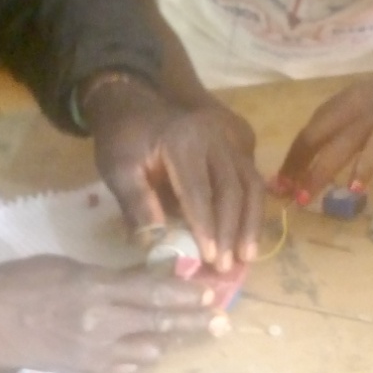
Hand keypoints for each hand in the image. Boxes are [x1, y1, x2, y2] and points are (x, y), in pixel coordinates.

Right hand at [0, 255, 215, 372]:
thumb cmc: (15, 282)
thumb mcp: (65, 267)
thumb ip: (108, 276)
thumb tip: (146, 276)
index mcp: (93, 290)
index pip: (153, 292)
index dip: (186, 294)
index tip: (212, 291)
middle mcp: (99, 326)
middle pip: (159, 325)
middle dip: (194, 322)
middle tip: (223, 321)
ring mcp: (90, 355)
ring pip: (147, 351)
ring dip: (170, 341)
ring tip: (191, 333)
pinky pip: (123, 369)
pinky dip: (140, 358)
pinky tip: (151, 352)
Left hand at [85, 78, 263, 269]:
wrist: (132, 106)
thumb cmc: (123, 141)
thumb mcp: (118, 169)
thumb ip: (137, 204)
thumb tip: (157, 244)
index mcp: (183, 141)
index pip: (198, 190)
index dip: (205, 226)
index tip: (209, 258)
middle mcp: (214, 138)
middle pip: (232, 188)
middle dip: (231, 230)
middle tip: (226, 266)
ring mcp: (229, 142)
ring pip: (251, 184)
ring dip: (251, 223)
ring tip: (246, 256)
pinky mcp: (236, 149)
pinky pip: (253, 180)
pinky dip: (254, 210)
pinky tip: (248, 236)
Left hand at [277, 68, 372, 198]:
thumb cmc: (368, 103)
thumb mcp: (341, 110)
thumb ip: (318, 138)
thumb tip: (285, 180)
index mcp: (342, 107)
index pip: (312, 134)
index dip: (295, 162)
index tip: (281, 188)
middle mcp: (367, 114)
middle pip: (340, 143)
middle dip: (319, 172)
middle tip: (304, 199)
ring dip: (365, 165)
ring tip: (353, 191)